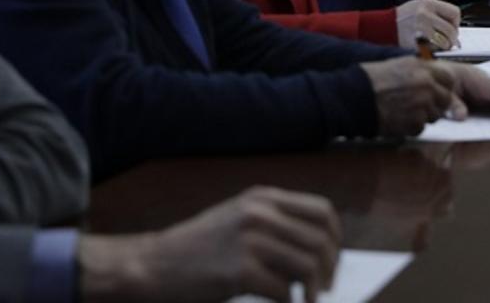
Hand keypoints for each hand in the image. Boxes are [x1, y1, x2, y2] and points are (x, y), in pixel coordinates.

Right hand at [79, 186, 340, 302]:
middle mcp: (260, 213)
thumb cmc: (199, 248)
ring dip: (314, 289)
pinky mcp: (240, 270)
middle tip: (326, 287)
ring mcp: (250, 240)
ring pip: (308, 265)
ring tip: (308, 300)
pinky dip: (289, 301)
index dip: (335, 238)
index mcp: (263, 197)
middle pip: (320, 240)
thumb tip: (320, 250)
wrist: (154, 264)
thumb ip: (276, 225)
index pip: (322, 211)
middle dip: (330, 268)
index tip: (332, 260)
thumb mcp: (240, 220)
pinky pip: (284, 290)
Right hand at [361, 56, 454, 136]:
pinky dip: (412, 127)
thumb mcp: (398, 65)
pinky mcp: (415, 123)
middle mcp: (427, 85)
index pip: (449, 79)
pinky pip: (421, 128)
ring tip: (404, 111)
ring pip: (434, 115)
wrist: (354, 98)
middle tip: (419, 105)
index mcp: (422, 68)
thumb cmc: (371, 80)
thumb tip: (434, 79)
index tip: (437, 91)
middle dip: (436, 104)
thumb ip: (419, 71)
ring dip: (423, 116)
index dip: (444, 86)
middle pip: (446, 99)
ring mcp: (422, 105)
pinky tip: (397, 119)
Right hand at [395, 0, 460, 49]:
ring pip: (444, 42)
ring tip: (437, 44)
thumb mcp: (421, 7)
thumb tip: (455, 28)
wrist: (384, 26)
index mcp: (428, 3)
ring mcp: (419, 29)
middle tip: (446, 41)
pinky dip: (433, 51)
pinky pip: (433, 50)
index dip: (455, 22)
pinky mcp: (415, 42)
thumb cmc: (405, 18)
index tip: (450, 27)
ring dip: (443, 46)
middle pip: (451, 30)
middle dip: (451, 38)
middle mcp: (425, 14)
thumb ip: (438, 14)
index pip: (455, 13)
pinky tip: (427, 48)